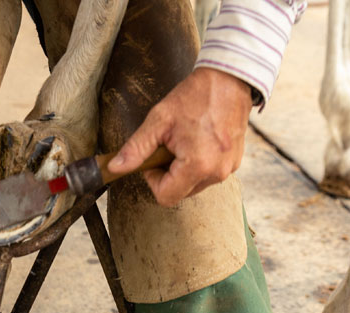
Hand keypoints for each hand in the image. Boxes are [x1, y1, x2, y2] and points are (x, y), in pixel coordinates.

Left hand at [107, 67, 253, 206]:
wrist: (229, 79)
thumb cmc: (195, 96)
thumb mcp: (159, 121)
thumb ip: (136, 148)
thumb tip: (114, 168)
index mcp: (197, 166)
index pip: (166, 196)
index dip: (153, 180)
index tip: (154, 157)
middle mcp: (216, 173)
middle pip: (180, 193)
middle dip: (168, 174)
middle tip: (169, 145)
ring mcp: (228, 169)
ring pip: (194, 184)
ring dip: (184, 169)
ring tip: (185, 140)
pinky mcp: (234, 162)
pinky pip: (209, 174)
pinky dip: (199, 163)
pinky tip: (199, 140)